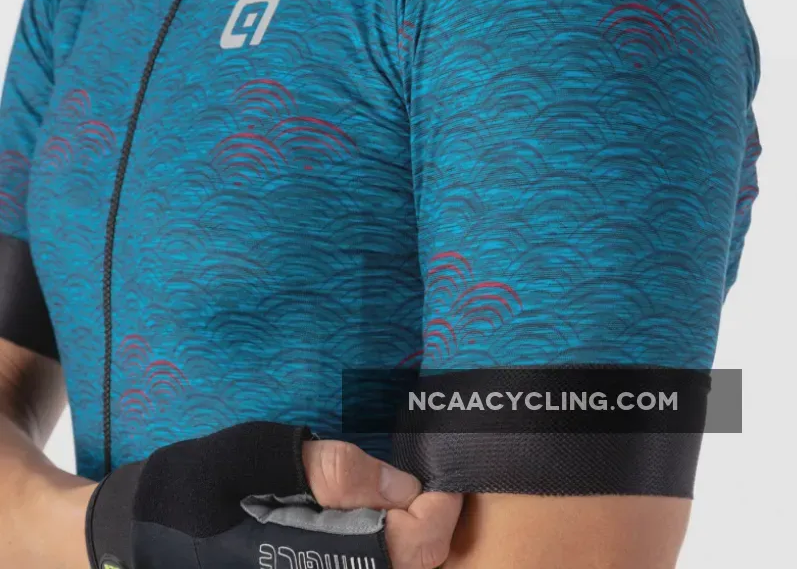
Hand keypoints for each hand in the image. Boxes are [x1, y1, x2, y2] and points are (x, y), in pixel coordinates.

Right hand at [86, 421, 462, 568]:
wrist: (134, 535)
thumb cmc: (199, 485)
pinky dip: (378, 548)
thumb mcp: (266, 456)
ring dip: (408, 539)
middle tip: (428, 480)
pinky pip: (358, 568)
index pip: (415, 546)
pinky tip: (369, 516)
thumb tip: (406, 486)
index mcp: (323, 560)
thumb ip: (340, 472)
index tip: (444, 472)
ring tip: (403, 495)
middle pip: (410, 567)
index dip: (441, 507)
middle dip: (430, 526)